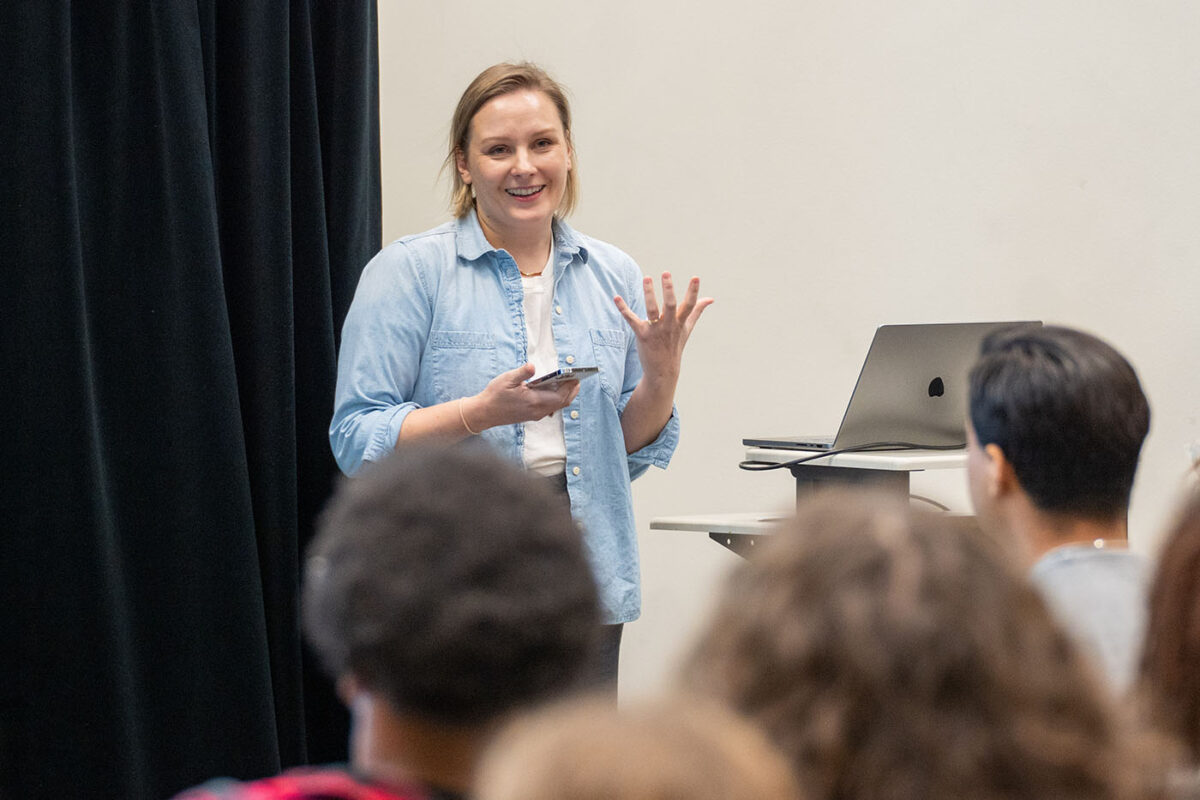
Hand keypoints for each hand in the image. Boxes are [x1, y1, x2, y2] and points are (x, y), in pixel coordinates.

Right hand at [466, 363, 580, 429]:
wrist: (485, 413)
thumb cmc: (495, 396)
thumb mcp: (507, 380)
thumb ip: (522, 373)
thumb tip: (532, 366)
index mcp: (535, 401)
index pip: (560, 395)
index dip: (570, 386)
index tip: (576, 376)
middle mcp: (538, 411)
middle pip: (563, 402)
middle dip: (571, 391)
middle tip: (577, 379)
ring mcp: (536, 415)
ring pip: (557, 406)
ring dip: (565, 395)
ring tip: (569, 382)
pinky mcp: (532, 415)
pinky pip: (550, 408)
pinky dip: (556, 399)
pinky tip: (554, 389)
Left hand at [614, 272, 712, 382]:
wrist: (663, 370)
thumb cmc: (675, 345)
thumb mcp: (687, 328)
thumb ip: (697, 311)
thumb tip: (710, 298)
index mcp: (680, 322)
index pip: (689, 305)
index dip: (693, 291)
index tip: (696, 278)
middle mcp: (668, 325)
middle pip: (670, 305)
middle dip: (668, 289)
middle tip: (666, 273)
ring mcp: (655, 330)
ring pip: (651, 310)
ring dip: (649, 293)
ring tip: (647, 278)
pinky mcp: (641, 334)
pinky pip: (631, 319)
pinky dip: (623, 308)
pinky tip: (616, 297)